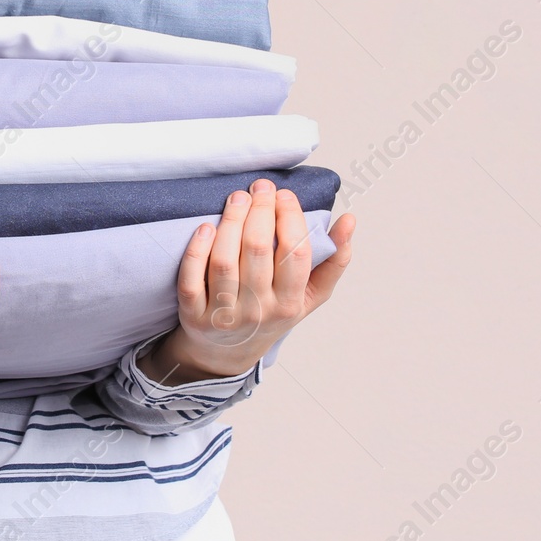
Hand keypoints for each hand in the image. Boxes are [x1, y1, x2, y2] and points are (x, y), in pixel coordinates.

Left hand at [138, 178, 355, 383]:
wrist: (229, 352)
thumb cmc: (273, 313)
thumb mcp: (310, 295)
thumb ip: (333, 260)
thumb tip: (349, 220)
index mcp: (289, 302)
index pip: (294, 253)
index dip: (290, 218)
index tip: (285, 195)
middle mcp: (257, 310)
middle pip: (257, 249)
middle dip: (259, 210)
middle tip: (260, 188)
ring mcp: (223, 315)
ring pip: (224, 260)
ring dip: (230, 221)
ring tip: (238, 198)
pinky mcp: (193, 316)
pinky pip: (191, 278)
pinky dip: (197, 250)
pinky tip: (206, 226)